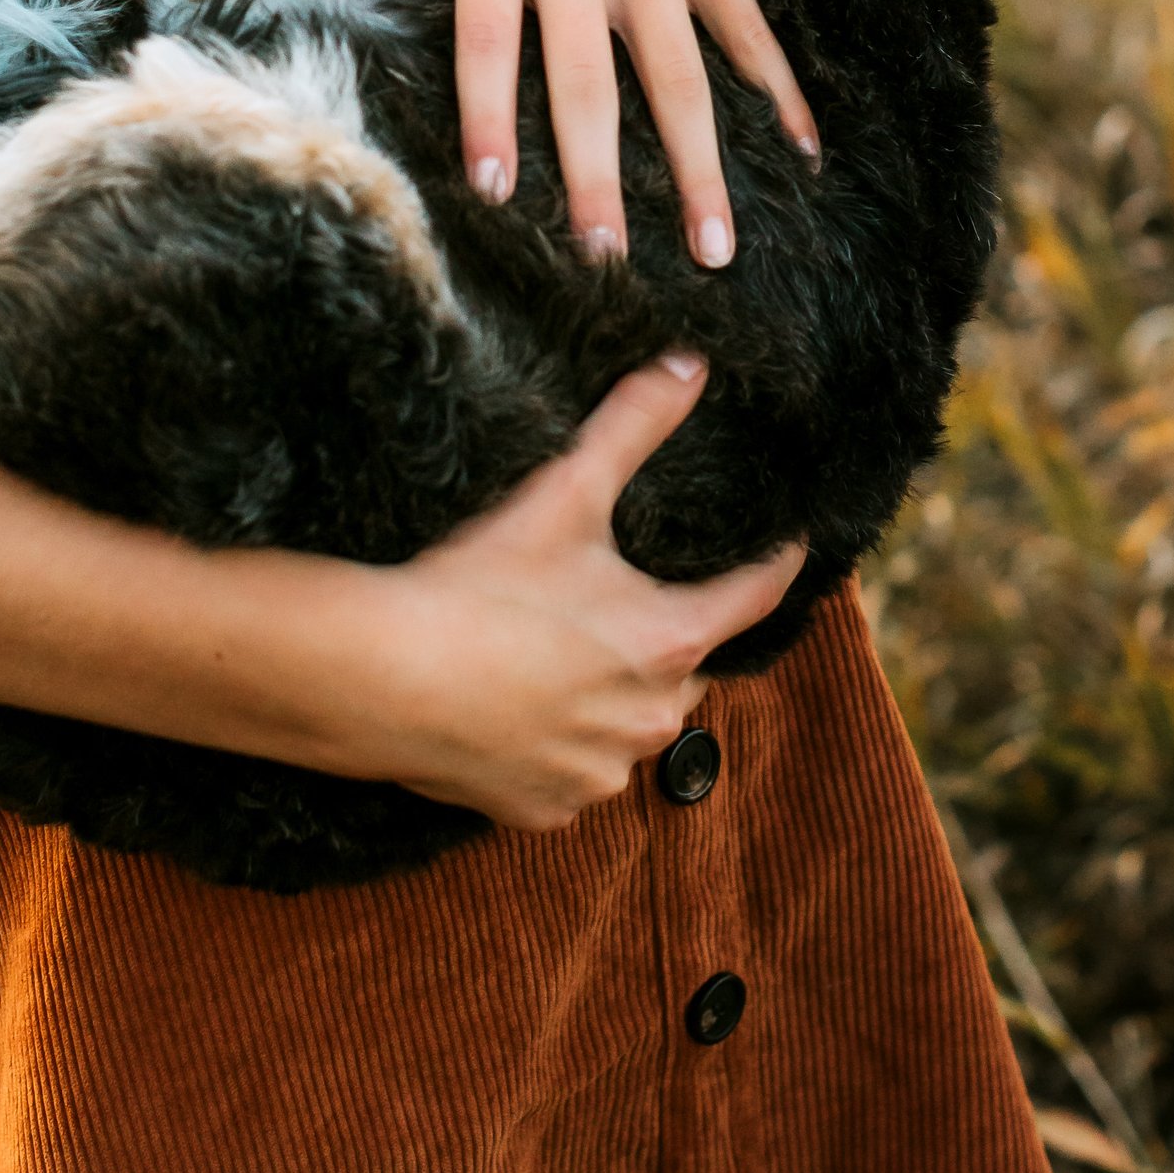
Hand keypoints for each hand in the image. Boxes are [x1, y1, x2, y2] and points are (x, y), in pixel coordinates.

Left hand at [346, 0, 820, 268]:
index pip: (490, 35)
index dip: (492, 114)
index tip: (494, 192)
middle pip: (587, 80)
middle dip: (595, 177)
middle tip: (600, 259)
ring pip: (677, 76)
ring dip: (698, 167)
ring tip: (711, 249)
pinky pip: (745, 31)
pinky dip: (776, 93)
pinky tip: (799, 157)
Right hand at [358, 355, 803, 830]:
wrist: (386, 677)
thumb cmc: (481, 585)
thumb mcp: (564, 492)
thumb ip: (634, 426)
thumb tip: (691, 364)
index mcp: (670, 642)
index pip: (753, 598)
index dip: (775, 564)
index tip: (787, 545)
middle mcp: (651, 719)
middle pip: (690, 667)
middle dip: (672, 636)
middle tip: (634, 596)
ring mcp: (598, 772)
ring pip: (633, 726)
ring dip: (616, 696)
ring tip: (567, 652)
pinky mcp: (546, 808)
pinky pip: (575, 772)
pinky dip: (562, 743)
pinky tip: (522, 707)